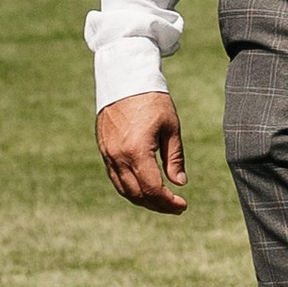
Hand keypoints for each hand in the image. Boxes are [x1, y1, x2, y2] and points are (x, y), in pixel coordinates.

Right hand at [97, 89, 187, 210]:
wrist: (124, 79)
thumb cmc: (152, 100)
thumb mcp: (170, 127)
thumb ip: (174, 158)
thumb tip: (179, 183)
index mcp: (136, 151)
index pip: (152, 189)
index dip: (168, 202)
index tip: (183, 205)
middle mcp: (118, 157)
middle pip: (137, 194)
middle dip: (158, 205)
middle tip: (176, 207)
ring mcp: (108, 155)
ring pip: (124, 190)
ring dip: (143, 200)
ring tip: (162, 202)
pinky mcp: (104, 151)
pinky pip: (116, 178)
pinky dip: (131, 189)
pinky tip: (145, 189)